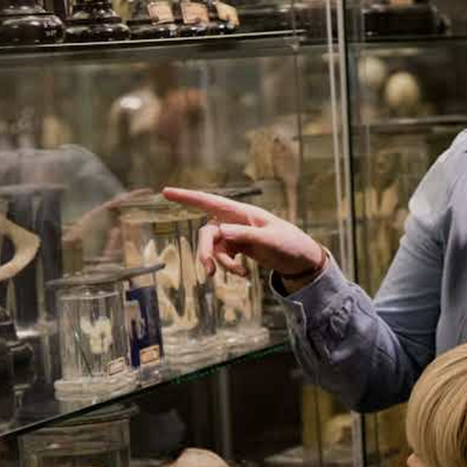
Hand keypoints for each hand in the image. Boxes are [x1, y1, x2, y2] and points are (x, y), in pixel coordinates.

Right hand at [161, 187, 324, 280]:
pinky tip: (243, 274)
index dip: (187, 197)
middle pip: (208, 232)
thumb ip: (246, 236)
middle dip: (205, 251)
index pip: (210, 202)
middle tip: (209, 272)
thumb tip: (222, 232)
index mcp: (242, 212)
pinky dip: (230, 267)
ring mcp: (235, 235)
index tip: (165, 192)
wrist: (301, 260)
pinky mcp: (238, 248)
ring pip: (213, 247)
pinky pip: (223, 257)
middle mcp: (235, 222)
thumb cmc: (290, 244)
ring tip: (238, 274)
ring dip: (220, 262)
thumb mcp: (271, 240)